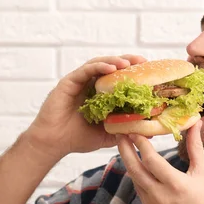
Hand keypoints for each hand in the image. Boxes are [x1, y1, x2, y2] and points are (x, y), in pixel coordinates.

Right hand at [27, 55, 146, 158]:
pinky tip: (111, 68)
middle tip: (143, 61)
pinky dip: (99, 66)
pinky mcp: (69, 82)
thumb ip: (124, 130)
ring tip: (128, 63)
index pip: (119, 78)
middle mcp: (90, 85)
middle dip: (128, 62)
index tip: (149, 71)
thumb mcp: (107, 135)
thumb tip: (148, 131)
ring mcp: (79, 82)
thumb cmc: (77, 138)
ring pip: (99, 64)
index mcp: (99, 94)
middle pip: (111, 67)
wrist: (53, 143)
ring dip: (115, 61)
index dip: (133, 73)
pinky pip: (85, 70)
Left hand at [116, 121, 203, 203]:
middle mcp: (160, 196)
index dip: (141, 145)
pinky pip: (139, 189)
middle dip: (125, 150)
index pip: (151, 161)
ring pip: (134, 179)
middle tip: (119, 135)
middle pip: (135, 169)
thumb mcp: (203, 171)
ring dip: (129, 162)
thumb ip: (195, 146)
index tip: (135, 132)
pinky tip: (136, 165)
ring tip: (125, 146)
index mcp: (175, 184)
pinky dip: (137, 175)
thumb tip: (195, 123)